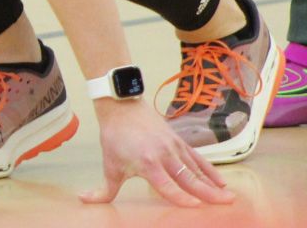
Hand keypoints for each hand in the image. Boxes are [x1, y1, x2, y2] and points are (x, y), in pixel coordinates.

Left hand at [79, 99, 232, 206]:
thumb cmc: (114, 137)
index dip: (180, 196)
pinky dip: (209, 170)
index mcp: (147, 163)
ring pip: (196, 168)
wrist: (121, 107)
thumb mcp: (109, 165)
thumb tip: (84, 200)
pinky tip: (221, 181)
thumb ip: (104, 189)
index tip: (195, 206)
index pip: (166, 185)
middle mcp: (164, 155)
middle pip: (188, 178)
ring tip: (228, 197)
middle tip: (225, 204)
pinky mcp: (178, 141)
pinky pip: (197, 158)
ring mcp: (174, 147)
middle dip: (207, 192)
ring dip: (212, 183)